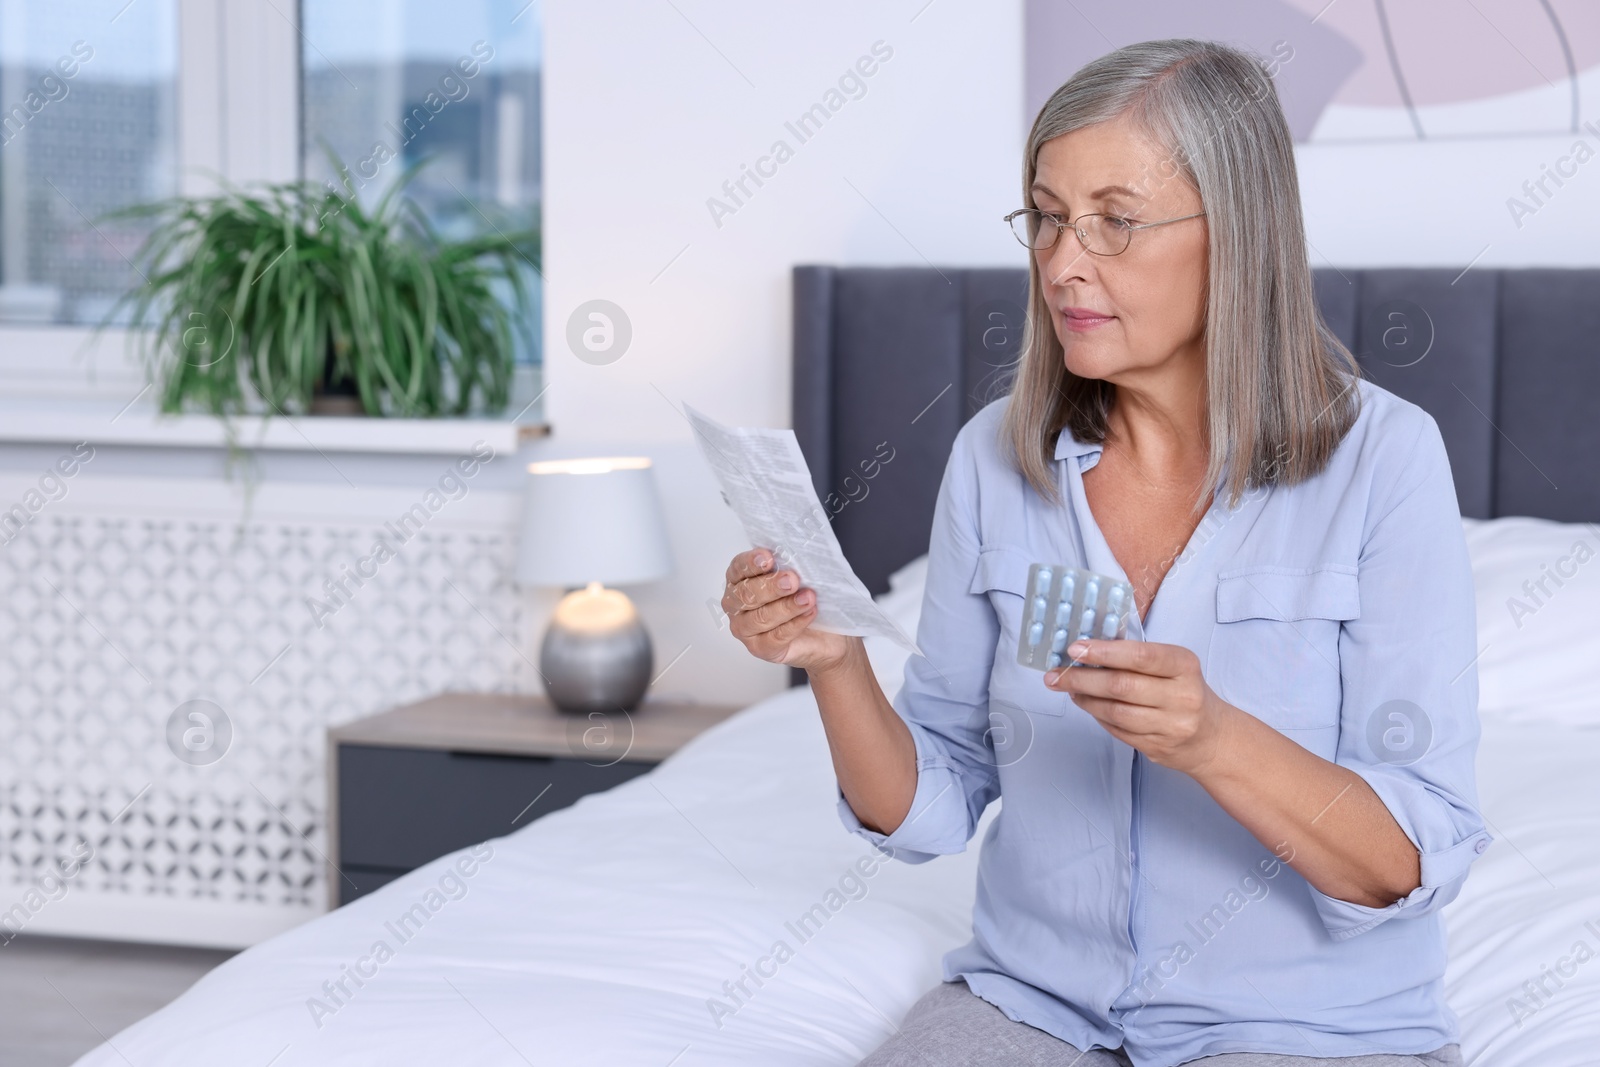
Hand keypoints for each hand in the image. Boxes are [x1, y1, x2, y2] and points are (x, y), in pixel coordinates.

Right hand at [723, 548, 852, 673]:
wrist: (822, 634)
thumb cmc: (803, 599)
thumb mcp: (797, 578)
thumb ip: (789, 567)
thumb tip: (796, 556)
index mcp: (739, 580)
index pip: (738, 568)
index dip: (751, 562)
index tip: (769, 558)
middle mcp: (736, 605)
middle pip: (746, 594)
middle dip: (771, 586)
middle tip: (792, 580)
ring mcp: (744, 629)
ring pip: (761, 617)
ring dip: (786, 606)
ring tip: (807, 598)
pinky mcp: (759, 648)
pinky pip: (775, 636)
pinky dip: (795, 623)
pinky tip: (809, 613)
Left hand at [1044, 638, 1235, 777]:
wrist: (1212, 737)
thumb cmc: (1184, 691)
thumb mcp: (1173, 665)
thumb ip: (1137, 657)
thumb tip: (1087, 650)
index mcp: (1184, 666)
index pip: (1140, 656)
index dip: (1104, 652)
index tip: (1075, 649)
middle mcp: (1182, 696)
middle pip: (1121, 686)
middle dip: (1082, 678)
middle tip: (1057, 673)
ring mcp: (1171, 725)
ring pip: (1115, 712)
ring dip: (1084, 699)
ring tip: (1068, 688)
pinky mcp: (1158, 747)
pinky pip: (1117, 730)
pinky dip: (1096, 715)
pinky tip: (1087, 704)